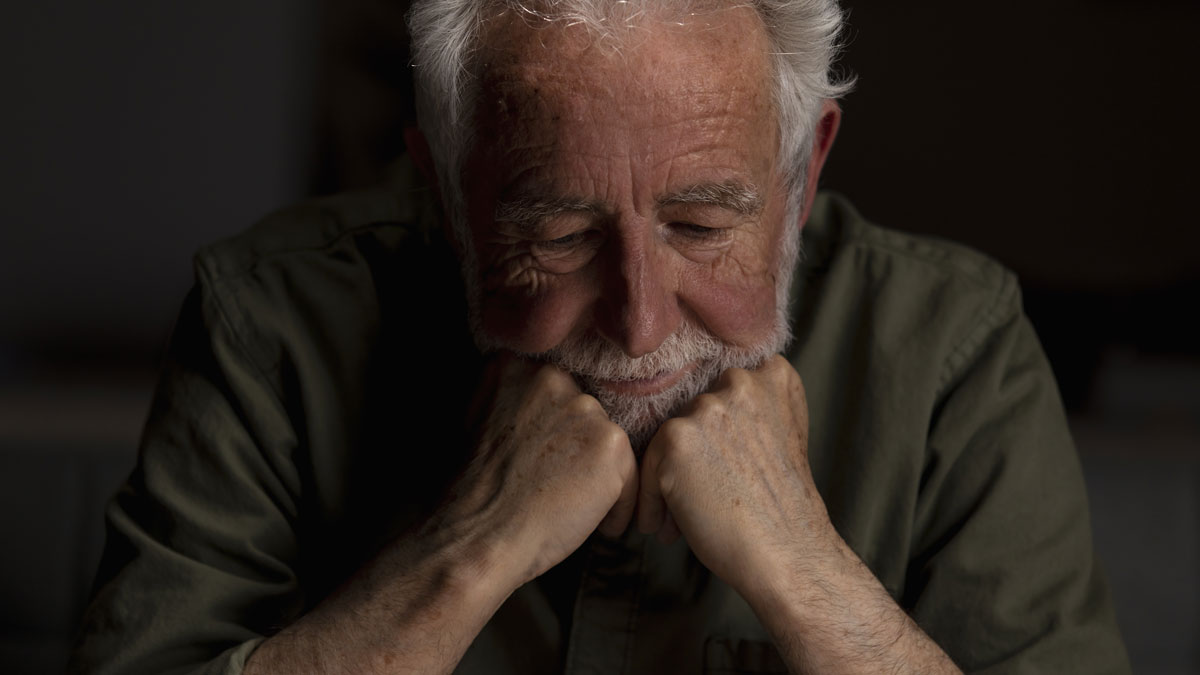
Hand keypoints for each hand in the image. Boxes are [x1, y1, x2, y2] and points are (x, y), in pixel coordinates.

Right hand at [444, 355, 638, 585]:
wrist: (479, 535)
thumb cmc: (474, 496)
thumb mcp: (480, 425)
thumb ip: (514, 406)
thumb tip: (545, 420)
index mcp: (516, 368)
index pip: (556, 393)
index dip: (555, 433)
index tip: (548, 462)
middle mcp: (553, 378)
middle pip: (584, 415)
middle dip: (579, 451)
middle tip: (561, 488)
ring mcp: (584, 408)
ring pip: (608, 444)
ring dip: (599, 477)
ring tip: (577, 510)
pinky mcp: (610, 443)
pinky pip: (630, 475)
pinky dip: (620, 506)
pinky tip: (598, 527)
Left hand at [636, 355, 835, 598]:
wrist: (788, 554)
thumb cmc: (784, 508)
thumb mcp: (784, 436)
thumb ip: (754, 410)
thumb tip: (706, 413)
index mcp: (771, 375)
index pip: (721, 390)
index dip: (717, 433)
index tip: (719, 468)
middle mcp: (738, 381)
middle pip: (693, 414)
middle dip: (693, 455)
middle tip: (701, 496)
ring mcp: (706, 408)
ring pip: (668, 440)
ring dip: (669, 477)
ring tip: (682, 517)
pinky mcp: (676, 438)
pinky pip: (645, 468)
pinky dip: (650, 501)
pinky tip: (665, 528)